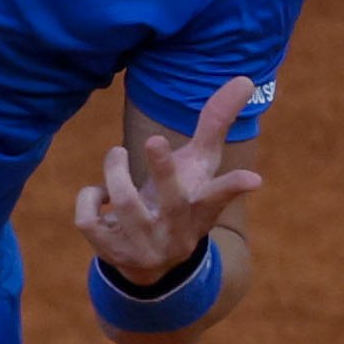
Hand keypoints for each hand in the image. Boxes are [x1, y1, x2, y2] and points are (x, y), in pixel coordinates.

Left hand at [73, 77, 262, 281]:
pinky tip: (101, 196)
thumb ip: (216, 124)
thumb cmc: (182, 198)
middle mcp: (176, 230)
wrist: (154, 264)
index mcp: (200, 208)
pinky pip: (88, 218)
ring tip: (118, 155)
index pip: (220, 196)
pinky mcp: (113, 253)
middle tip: (155, 139)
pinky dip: (90, 197)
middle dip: (163, 170)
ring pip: (124, 201)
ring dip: (115, 169)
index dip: (235, 187)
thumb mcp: (199, 166)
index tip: (255, 180)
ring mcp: (144, 245)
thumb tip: (245, 79)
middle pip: (171, 200)